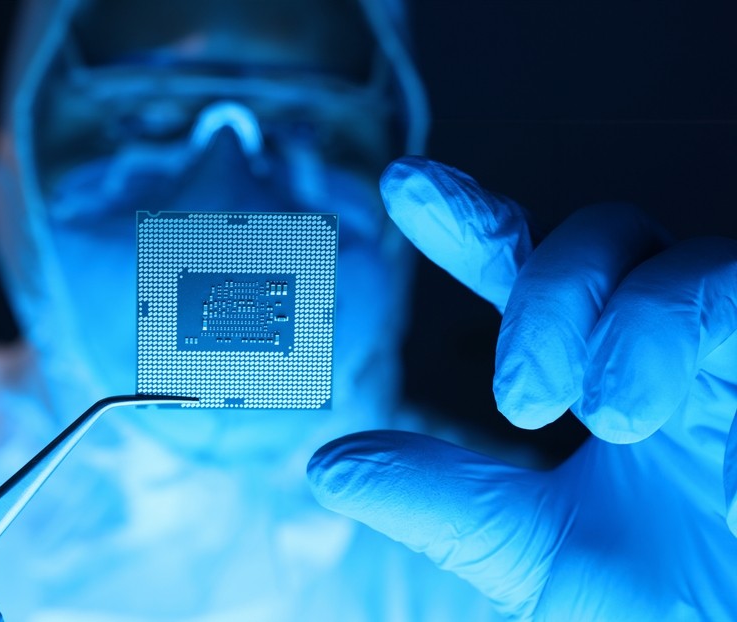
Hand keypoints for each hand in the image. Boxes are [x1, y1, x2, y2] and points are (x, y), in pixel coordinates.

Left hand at [309, 158, 736, 619]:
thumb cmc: (679, 612)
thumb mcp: (544, 560)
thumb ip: (446, 506)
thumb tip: (328, 465)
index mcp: (609, 375)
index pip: (528, 274)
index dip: (469, 220)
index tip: (403, 184)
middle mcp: (677, 345)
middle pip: (604, 235)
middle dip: (548, 293)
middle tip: (523, 400)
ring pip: (683, 259)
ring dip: (633, 331)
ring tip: (621, 420)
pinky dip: (696, 345)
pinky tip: (717, 462)